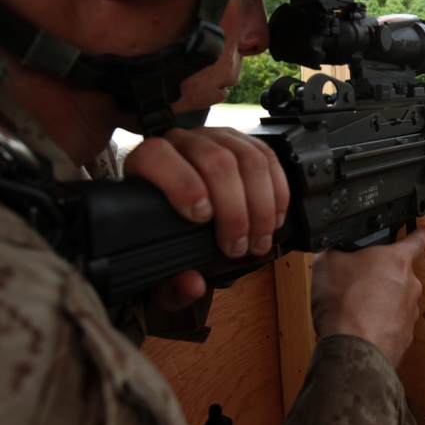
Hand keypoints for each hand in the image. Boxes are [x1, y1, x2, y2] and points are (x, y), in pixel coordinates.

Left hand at [123, 126, 289, 309]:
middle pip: (216, 161)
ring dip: (261, 206)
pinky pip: (268, 158)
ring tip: (259, 241)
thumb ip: (169, 286)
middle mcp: (180, 143)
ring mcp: (214, 138)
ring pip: (248, 159)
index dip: (182, 185)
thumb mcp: (160, 269)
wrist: (183, 218)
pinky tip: (273, 220)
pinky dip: (278, 194)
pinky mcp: (243, 142)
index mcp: (146, 165)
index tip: (201, 218)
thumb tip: (193, 284)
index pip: (156, 156)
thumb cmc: (167, 239)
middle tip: (238, 248)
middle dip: (235, 210)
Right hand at [310, 228, 424, 365]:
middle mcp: (410, 285)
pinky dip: (378, 322)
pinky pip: (391, 322)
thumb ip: (336, 250)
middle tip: (357, 281)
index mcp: (397, 260)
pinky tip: (359, 325)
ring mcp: (410, 312)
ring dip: (379, 301)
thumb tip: (333, 249)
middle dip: (380, 275)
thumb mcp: (326, 263)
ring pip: (395, 300)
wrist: (353, 348)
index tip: (419, 232)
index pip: (416, 239)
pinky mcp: (405, 336)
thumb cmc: (345, 305)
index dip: (416, 233)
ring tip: (354, 307)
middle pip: (398, 273)